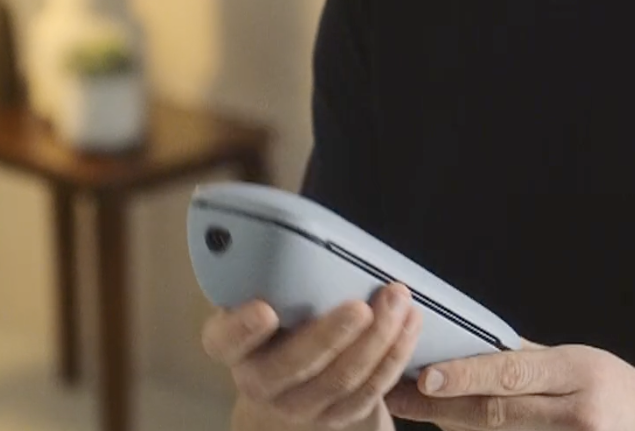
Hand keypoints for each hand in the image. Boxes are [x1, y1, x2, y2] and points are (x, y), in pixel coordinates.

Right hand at [201, 282, 423, 429]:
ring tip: (398, 302)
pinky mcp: (336, 417)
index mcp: (234, 345)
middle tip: (360, 307)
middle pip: (291, 366)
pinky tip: (410, 324)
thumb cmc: (286, 315)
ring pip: (340, 380)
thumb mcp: (270, 292)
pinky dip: (394, 356)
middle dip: (330, 335)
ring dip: (376, 340)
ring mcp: (298, 405)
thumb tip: (292, 223)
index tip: (266, 310)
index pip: (224, 340)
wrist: (296, 374)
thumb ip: (276, 270)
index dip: (241, 329)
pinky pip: (369, 392)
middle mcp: (260, 381)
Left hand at [385, 343, 634, 430]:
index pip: (512, 373)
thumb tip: (469, 346)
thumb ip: (529, 361)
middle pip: (496, 416)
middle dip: (441, 408)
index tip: (422, 376)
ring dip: (457, 430)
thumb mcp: (583, 364)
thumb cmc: (625, 395)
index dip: (464, 376)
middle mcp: (581, 413)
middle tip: (398, 399)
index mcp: (583, 372)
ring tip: (422, 414)